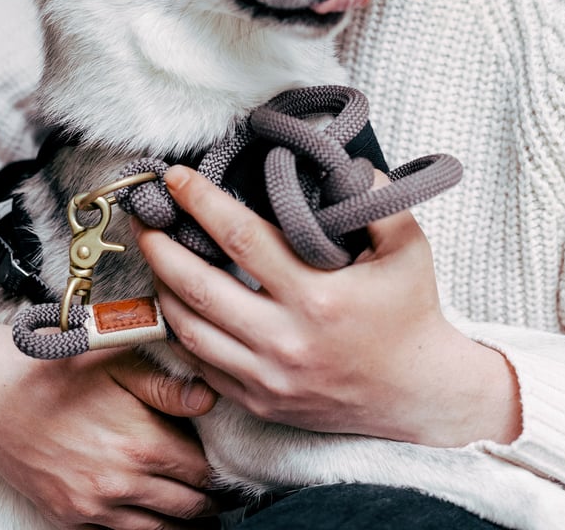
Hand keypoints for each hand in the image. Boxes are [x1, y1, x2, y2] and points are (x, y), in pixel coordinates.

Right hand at [0, 274, 220, 528]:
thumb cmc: (59, 369)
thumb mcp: (118, 362)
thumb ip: (167, 388)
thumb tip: (210, 401)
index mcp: (142, 444)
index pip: (201, 472)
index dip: (217, 469)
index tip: (226, 464)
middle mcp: (121, 485)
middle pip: (185, 508)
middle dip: (205, 500)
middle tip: (217, 493)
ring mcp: (92, 508)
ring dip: (178, 523)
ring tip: (192, 511)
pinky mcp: (67, 519)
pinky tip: (148, 516)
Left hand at [135, 166, 521, 448]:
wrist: (419, 393)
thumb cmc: (411, 311)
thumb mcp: (408, 246)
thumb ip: (377, 199)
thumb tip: (344, 162)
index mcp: (317, 295)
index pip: (241, 238)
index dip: (202, 203)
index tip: (177, 178)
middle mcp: (285, 339)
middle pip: (198, 286)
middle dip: (161, 246)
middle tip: (145, 217)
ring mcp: (269, 376)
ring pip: (191, 330)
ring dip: (162, 289)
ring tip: (153, 256)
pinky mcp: (261, 401)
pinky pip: (203, 366)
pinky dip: (181, 333)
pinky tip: (175, 304)